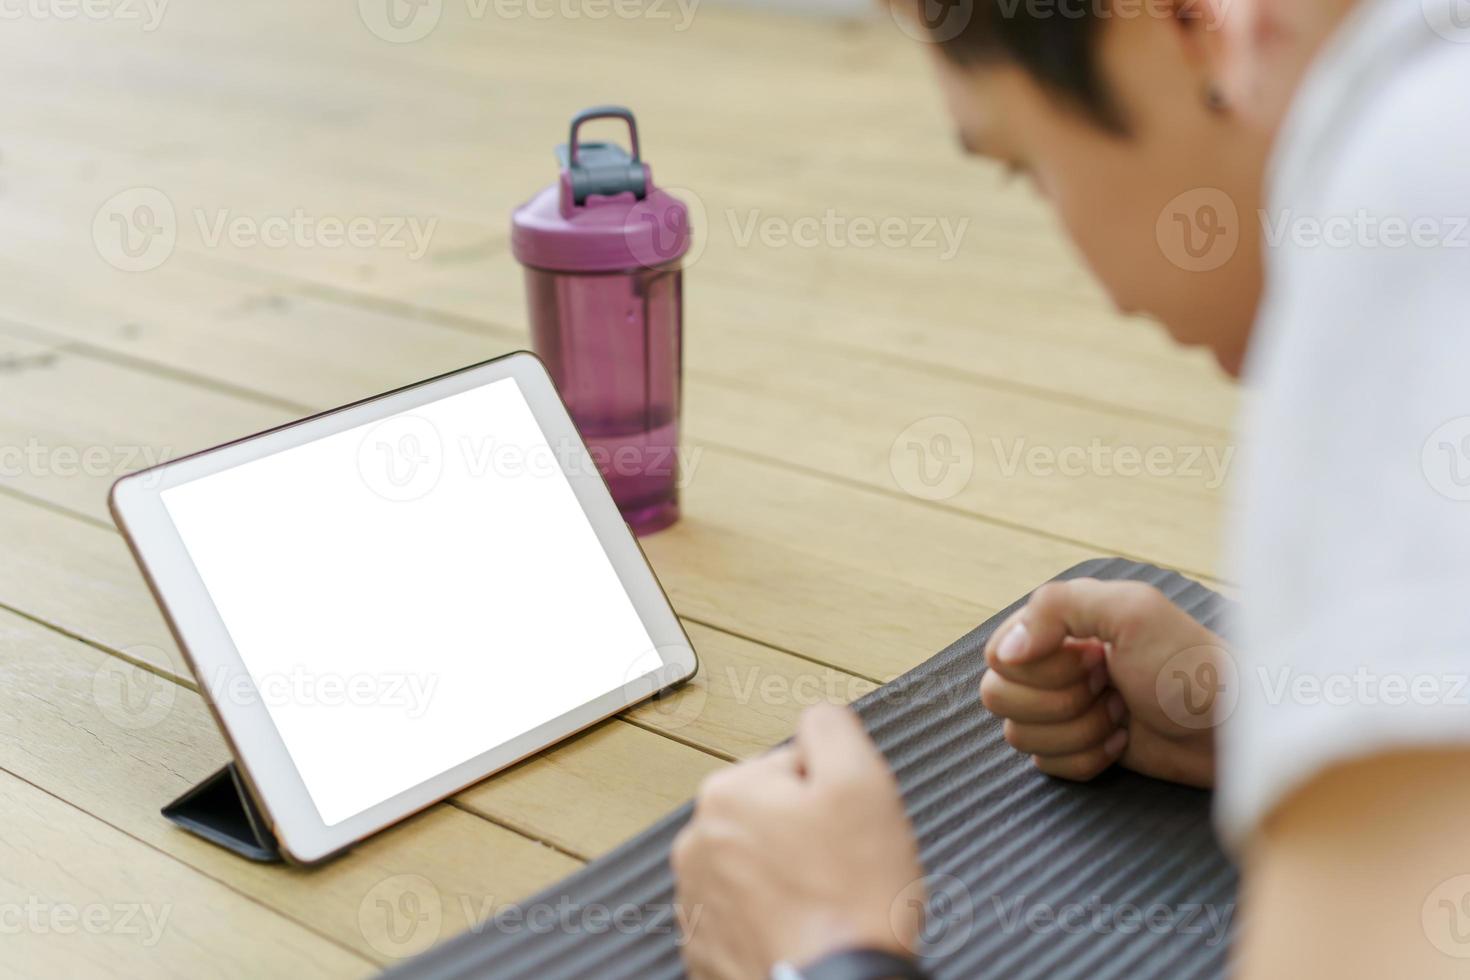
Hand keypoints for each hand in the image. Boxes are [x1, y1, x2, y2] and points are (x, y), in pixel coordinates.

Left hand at [671, 704, 925, 978]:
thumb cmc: (849, 899)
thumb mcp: (862, 781)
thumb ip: (831, 727)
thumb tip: (816, 717)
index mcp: (728, 793)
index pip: (794, 768)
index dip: (833, 795)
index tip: (847, 827)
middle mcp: (697, 844)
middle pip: (773, 818)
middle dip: (809, 836)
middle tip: (843, 868)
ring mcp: (697, 902)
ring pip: (761, 869)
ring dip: (791, 880)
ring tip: (826, 905)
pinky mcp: (706, 949)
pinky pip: (749, 917)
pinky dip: (775, 922)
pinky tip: (805, 933)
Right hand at [980, 578, 1227, 786]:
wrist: (1231, 727)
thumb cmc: (1190, 665)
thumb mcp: (1131, 611)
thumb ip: (1057, 607)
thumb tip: (1006, 652)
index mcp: (1059, 624)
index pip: (999, 654)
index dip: (1040, 667)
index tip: (1094, 659)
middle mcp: (1052, 665)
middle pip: (999, 697)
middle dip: (1059, 702)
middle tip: (1109, 687)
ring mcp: (1062, 709)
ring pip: (1018, 736)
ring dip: (1076, 731)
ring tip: (1120, 714)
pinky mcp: (1076, 747)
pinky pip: (1046, 766)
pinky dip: (1086, 758)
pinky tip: (1122, 740)